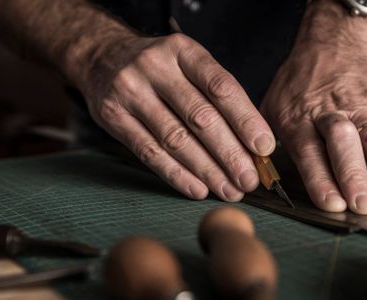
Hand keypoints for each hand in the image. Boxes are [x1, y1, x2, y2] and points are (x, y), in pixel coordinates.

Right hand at [71, 33, 275, 200]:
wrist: (102, 58)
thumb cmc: (159, 68)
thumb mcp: (187, 65)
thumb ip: (216, 97)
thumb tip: (252, 144)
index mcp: (183, 50)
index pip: (221, 87)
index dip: (246, 119)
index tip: (264, 148)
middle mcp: (155, 66)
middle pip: (200, 117)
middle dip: (230, 153)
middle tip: (249, 180)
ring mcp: (130, 91)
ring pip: (175, 139)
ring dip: (207, 170)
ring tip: (228, 189)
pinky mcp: (112, 116)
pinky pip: (149, 152)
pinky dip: (177, 174)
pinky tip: (198, 189)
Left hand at [260, 2, 366, 216]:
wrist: (333, 43)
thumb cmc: (297, 84)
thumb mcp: (270, 106)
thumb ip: (266, 141)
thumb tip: (260, 180)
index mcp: (298, 116)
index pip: (309, 149)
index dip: (321, 177)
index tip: (332, 204)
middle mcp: (332, 113)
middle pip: (345, 145)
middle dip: (355, 176)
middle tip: (364, 207)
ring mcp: (364, 110)